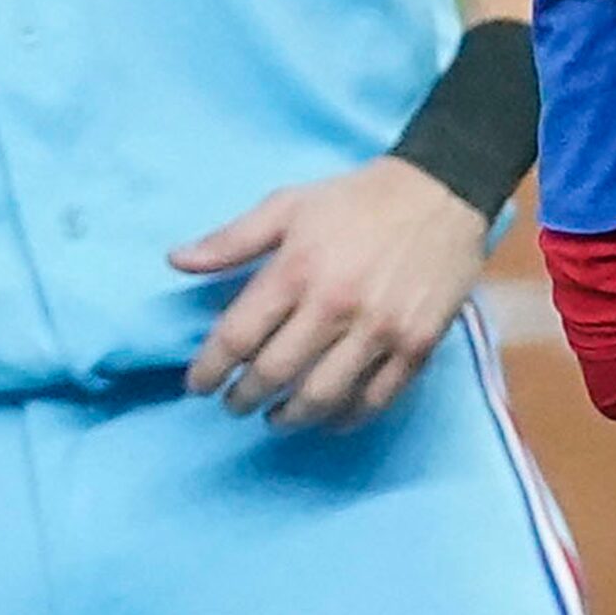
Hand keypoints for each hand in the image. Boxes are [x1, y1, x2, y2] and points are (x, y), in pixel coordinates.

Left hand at [171, 155, 490, 428]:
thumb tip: (176, 261)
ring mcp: (380, 331)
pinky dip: (347, 417)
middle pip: (276, 373)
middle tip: (233, 404)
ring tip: (274, 418)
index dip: (210, 368)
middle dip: (244, 398)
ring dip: (291, 417)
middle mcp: (335, 307)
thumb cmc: (353, 201)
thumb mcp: (285, 206)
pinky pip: (377, 399)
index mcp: (295, 271)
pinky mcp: (418, 347)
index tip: (197, 385)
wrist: (439, 194)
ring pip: (324, 396)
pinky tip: (328, 419)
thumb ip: (230, 240)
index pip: (238, 336)